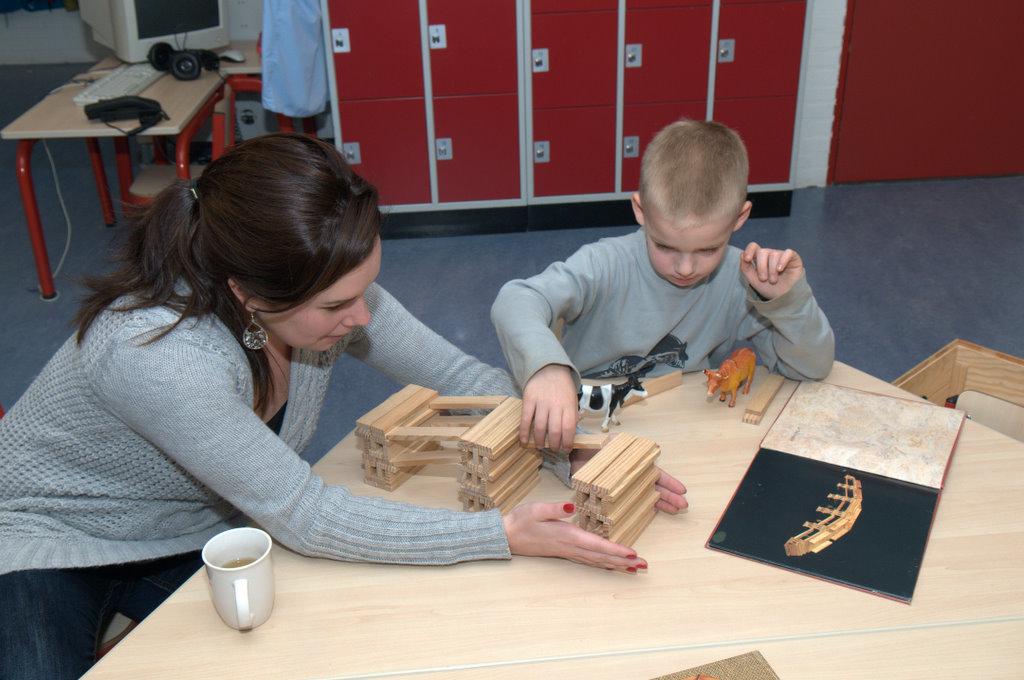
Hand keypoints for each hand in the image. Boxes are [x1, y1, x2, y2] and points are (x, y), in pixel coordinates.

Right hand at [503, 502, 646, 572]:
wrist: (507, 536)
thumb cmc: (521, 520)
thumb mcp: (536, 509)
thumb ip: (555, 508)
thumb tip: (572, 506)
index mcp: (567, 535)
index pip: (596, 544)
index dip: (615, 549)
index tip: (633, 554)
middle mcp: (570, 546)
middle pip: (601, 557)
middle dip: (624, 561)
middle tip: (644, 565)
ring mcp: (568, 551)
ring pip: (597, 561)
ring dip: (617, 565)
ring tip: (634, 569)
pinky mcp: (564, 552)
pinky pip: (589, 561)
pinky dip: (603, 564)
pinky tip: (611, 566)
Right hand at [521, 364, 578, 451]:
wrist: (549, 368)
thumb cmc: (563, 387)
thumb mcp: (573, 399)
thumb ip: (572, 415)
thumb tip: (570, 436)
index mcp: (569, 405)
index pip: (569, 428)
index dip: (567, 442)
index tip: (566, 449)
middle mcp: (555, 405)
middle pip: (554, 430)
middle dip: (554, 444)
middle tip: (553, 449)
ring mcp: (541, 403)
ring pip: (540, 427)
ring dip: (539, 441)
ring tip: (540, 446)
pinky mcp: (528, 400)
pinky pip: (525, 419)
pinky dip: (524, 432)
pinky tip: (524, 441)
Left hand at [571, 453, 687, 513]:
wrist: (571, 456)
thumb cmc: (590, 447)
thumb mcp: (610, 443)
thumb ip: (628, 448)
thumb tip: (655, 448)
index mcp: (633, 462)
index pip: (655, 472)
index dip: (668, 482)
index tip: (681, 490)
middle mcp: (632, 474)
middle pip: (654, 485)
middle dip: (669, 495)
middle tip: (683, 506)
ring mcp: (624, 484)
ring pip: (645, 494)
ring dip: (660, 502)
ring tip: (675, 511)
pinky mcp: (613, 494)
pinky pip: (630, 502)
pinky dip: (641, 507)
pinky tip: (652, 514)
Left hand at [740, 242, 803, 299]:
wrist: (783, 298)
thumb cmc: (768, 288)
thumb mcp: (753, 280)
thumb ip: (745, 268)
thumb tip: (742, 254)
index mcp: (760, 258)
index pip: (753, 247)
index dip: (749, 250)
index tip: (748, 259)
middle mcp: (770, 254)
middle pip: (762, 252)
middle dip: (761, 267)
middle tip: (764, 279)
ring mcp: (782, 255)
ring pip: (774, 254)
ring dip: (772, 270)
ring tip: (773, 280)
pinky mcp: (794, 258)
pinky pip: (788, 252)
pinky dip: (783, 261)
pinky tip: (780, 270)